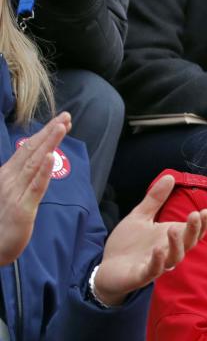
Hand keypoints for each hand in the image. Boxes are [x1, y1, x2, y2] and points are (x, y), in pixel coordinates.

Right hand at [0, 112, 69, 265]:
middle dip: (50, 133)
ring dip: (49, 144)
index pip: (28, 151)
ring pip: (35, 164)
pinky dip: (44, 172)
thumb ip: (23, 180)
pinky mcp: (23, 208)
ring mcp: (15, 192)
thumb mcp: (13, 196)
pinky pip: (35, 187)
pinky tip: (51, 158)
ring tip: (61, 127)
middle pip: (33, 151)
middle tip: (66, 116)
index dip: (44, 135)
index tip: (60, 122)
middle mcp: (10, 179)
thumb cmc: (1, 223)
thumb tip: (36, 164)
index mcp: (7, 175)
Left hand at [95, 174, 206, 305]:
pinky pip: (153, 270)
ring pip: (174, 258)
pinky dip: (158, 261)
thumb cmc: (128, 244)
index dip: (201, 224)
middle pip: (188, 244)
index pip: (192, 233)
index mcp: (170, 239)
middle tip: (195, 215)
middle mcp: (168, 252)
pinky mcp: (141, 276)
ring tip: (174, 228)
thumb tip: (170, 176)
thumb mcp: (140, 216)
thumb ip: (155, 199)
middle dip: (193, 231)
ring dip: (176, 244)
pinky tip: (158, 249)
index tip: (205, 211)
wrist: (108, 268)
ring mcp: (156, 265)